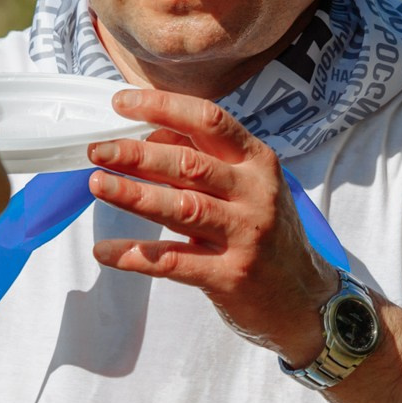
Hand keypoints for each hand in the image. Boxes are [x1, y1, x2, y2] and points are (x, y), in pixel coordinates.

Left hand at [85, 90, 340, 366]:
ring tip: (96, 185)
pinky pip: (173, 262)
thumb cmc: (267, 235)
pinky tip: (105, 251)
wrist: (304, 300)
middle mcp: (255, 194)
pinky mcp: (230, 276)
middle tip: (97, 150)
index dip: (163, 106)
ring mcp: (245, 236)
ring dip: (134, 195)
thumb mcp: (248, 189)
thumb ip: (204, 162)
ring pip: (181, 208)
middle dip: (137, 154)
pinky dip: (135, 256)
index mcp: (258, 162)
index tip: (121, 102)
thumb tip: (145, 136)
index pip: (209, 120)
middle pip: (189, 164)